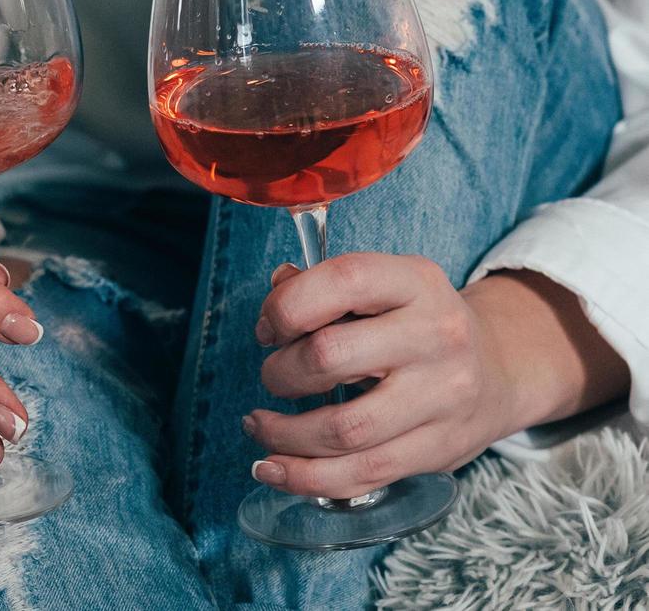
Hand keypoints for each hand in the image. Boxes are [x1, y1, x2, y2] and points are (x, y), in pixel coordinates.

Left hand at [243, 254, 518, 499]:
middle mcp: (436, 336)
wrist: (498, 370)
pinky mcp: (439, 450)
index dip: (287, 305)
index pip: (343, 280)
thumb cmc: (414, 323)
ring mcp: (442, 397)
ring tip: (260, 425)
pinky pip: (361, 474)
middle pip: (331, 357)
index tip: (268, 330)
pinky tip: (273, 467)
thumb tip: (276, 292)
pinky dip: (306, 476)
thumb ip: (322, 285)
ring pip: (344, 429)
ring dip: (284, 433)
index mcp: (416, 282)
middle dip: (280, 372)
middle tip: (273, 376)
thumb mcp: (383, 287)